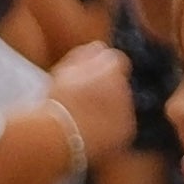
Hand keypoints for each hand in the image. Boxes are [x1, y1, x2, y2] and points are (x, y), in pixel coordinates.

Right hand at [45, 41, 131, 157]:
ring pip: (120, 106)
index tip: (83, 81)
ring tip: (80, 122)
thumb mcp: (65, 71)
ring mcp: (128, 110)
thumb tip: (98, 45)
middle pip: (118, 84)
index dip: (100, 70)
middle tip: (79, 104)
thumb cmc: (55, 103)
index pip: (115, 61)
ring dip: (106, 111)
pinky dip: (109, 130)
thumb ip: (84, 56)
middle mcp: (125, 87)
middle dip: (105, 92)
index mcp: (111, 69)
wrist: (56, 137)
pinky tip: (89, 135)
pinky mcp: (127, 131)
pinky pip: (120, 127)